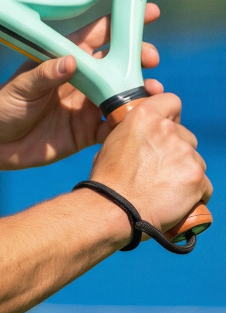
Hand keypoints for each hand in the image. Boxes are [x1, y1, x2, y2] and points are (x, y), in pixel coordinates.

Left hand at [0, 3, 162, 170]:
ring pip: (121, 94)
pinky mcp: (86, 132)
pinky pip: (112, 127)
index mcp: (65, 59)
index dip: (123, 23)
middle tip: (151, 59)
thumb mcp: (20, 87)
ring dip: (139, 92)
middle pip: (118, 64)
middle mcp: (81, 80)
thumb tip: (70, 62)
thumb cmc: (2, 106)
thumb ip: (45, 75)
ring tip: (153, 92)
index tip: (150, 13)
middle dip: (138, 58)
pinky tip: (139, 122)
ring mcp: (85, 105)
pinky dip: (127, 124)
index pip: (99, 35)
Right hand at [90, 91, 211, 234]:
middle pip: (186, 137)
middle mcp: (168, 130)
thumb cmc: (108, 181)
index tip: (166, 132)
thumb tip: (143, 140)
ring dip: (185, 173)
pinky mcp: (196, 176)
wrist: (113, 210)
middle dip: (177, 153)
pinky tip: (177, 201)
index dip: (171, 117)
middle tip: (159, 172)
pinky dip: (194, 194)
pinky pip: (204, 185)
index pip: (172, 101)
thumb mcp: (112, 144)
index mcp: (144, 116)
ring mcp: (185, 153)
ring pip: (195, 161)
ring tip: (165, 190)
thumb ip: (133, 134)